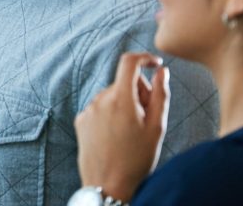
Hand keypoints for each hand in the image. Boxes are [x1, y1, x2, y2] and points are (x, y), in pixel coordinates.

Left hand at [74, 52, 170, 201]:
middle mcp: (100, 100)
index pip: (129, 62)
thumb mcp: (157, 127)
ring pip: (112, 96)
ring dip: (124, 105)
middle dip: (138, 92)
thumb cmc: (137, 159)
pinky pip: (99, 109)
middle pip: (123, 83)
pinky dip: (110, 115)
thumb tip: (162, 71)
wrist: (109, 185)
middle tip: (148, 117)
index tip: (155, 64)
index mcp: (121, 99)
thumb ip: (161, 95)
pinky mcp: (80, 120)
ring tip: (131, 132)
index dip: (144, 58)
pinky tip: (116, 136)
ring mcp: (88, 110)